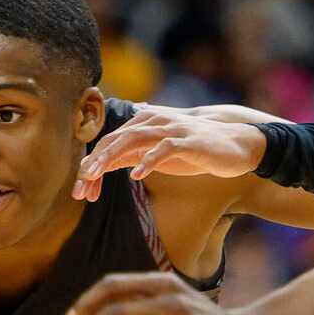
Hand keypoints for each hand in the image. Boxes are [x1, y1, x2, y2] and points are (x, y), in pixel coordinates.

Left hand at [76, 106, 265, 201]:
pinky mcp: (186, 140)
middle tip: (81, 186)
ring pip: (133, 139)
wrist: (233, 144)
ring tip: (96, 175)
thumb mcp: (157, 154)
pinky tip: (137, 175)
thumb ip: (133, 155)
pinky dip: (149, 159)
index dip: (92, 166)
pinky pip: (163, 148)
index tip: (81, 192)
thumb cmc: (194, 150)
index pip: (109, 144)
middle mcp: (152, 122)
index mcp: (143, 126)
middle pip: (115, 140)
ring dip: (111, 156)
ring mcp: (169, 129)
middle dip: (94, 163)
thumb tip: (105, 163)